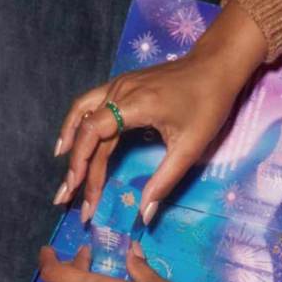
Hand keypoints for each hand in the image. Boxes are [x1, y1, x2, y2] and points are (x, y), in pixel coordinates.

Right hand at [52, 0, 266, 224]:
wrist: (215, 67)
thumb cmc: (208, 105)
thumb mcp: (189, 148)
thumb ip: (164, 181)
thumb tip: (144, 214)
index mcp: (134, 105)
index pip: (95, 138)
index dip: (85, 171)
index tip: (85, 200)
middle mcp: (119, 91)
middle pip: (86, 132)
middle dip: (76, 168)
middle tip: (67, 197)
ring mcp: (118, 84)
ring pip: (82, 116)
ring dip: (72, 146)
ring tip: (66, 175)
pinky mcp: (123, 85)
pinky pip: (90, 104)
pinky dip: (78, 125)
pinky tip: (73, 141)